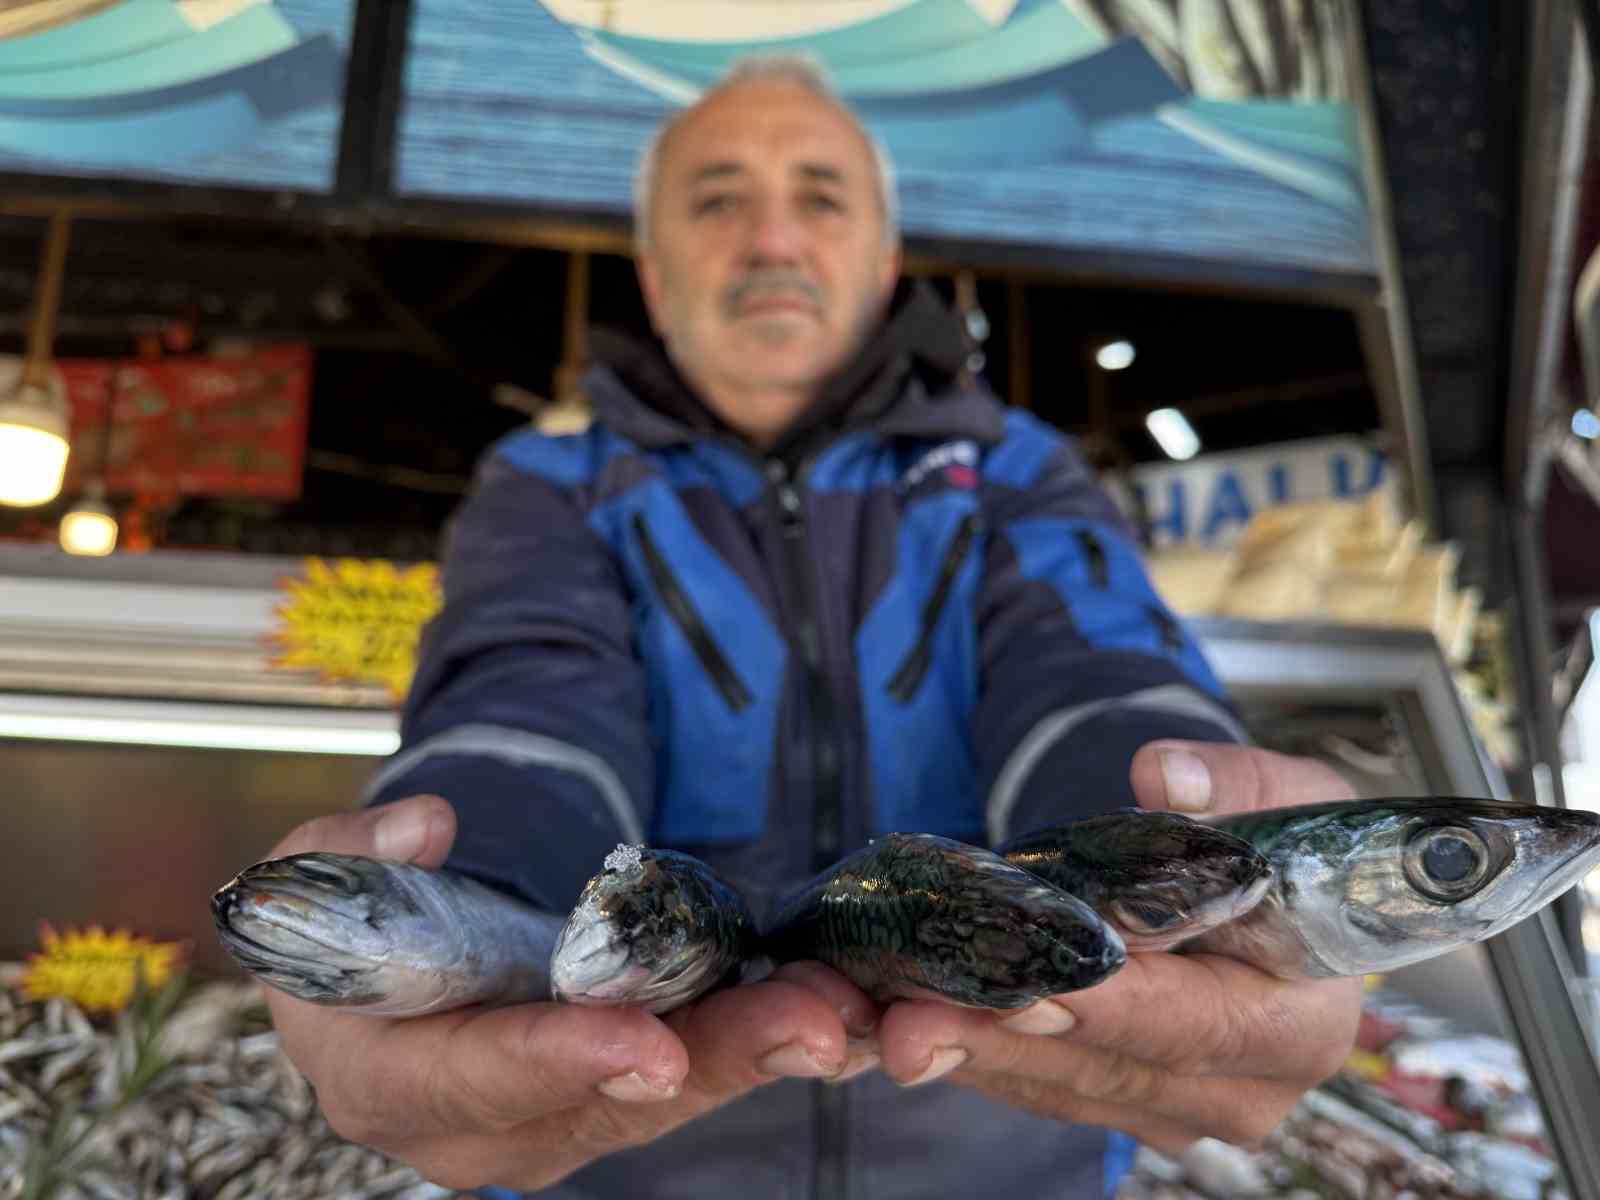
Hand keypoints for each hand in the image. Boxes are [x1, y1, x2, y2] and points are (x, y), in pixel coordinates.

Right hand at [259, 795, 878, 1191]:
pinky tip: (829, 1007)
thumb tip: (427, 827)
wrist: (373, 979)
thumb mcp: (313, 873)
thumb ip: (353, 851)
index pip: (473, 1078)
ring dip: (757, 1053)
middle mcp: (474, 1126)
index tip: (644, 1046)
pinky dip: (756, 1042)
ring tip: (838, 1011)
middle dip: (709, 1064)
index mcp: (384, 1077)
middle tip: (804, 1027)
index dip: (558, 1059)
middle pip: (601, 1105)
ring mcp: (550, 1121)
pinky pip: (687, 1076)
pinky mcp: (607, 1097)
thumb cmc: (342, 925)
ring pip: (664, 1099)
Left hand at [873, 741, 1364, 1152]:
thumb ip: (1230, 783)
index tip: (1022, 989)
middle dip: (1001, 1038)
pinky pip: (1041, 1087)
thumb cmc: (1279, 849)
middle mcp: (1246, 1090)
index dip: (1106, 1007)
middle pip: (1108, 1065)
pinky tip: (908, 1024)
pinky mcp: (1127, 1107)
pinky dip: (975, 1052)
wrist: (1271, 903)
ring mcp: (1181, 1111)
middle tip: (909, 1020)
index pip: (1194, 1024)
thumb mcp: (1282, 794)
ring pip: (1060, 1085)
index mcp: (1299, 1024)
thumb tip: (1162, 777)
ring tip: (886, 1021)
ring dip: (969, 1051)